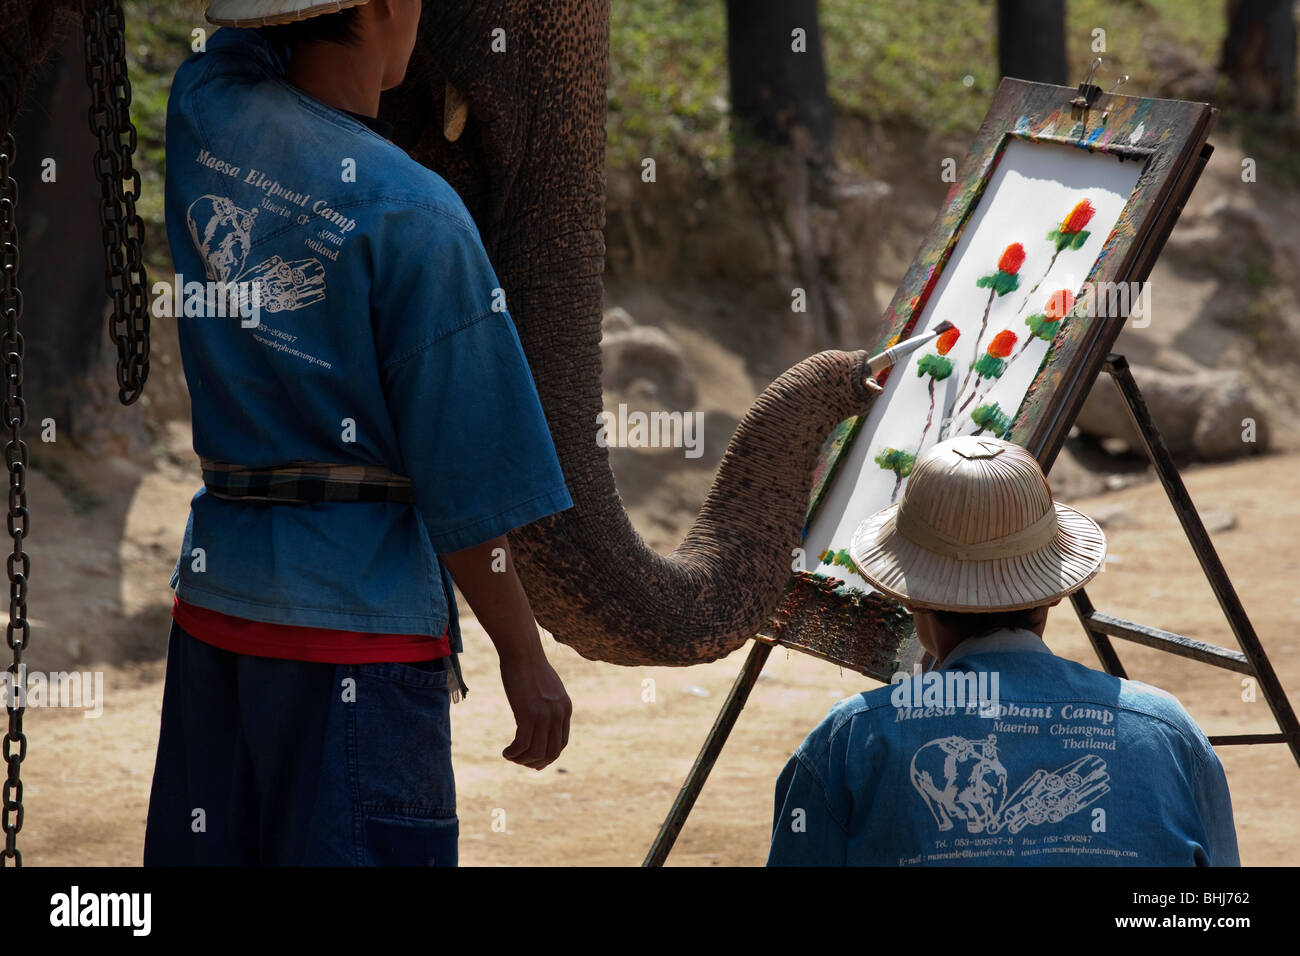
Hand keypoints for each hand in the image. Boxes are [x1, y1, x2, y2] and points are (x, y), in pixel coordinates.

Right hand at [498, 648, 570, 769]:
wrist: (522, 651)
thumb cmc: (529, 667)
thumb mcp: (546, 688)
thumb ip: (548, 705)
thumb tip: (539, 720)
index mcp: (565, 708)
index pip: (561, 743)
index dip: (547, 756)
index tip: (532, 760)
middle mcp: (558, 714)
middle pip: (551, 753)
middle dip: (535, 762)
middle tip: (520, 761)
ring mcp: (545, 715)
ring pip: (536, 752)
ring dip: (522, 760)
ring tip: (510, 756)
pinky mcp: (528, 714)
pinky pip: (522, 744)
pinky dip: (513, 753)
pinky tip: (506, 752)